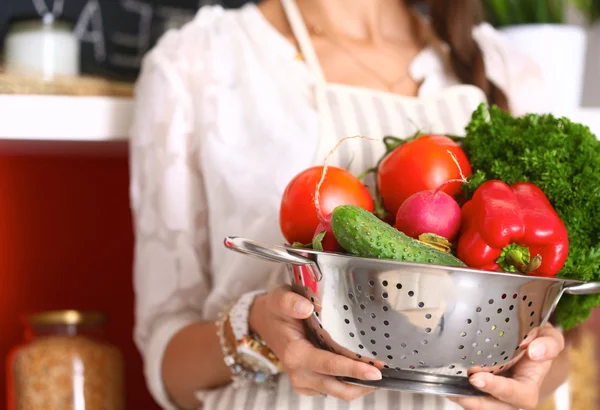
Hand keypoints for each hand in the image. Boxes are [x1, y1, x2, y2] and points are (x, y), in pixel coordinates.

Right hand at [249, 285, 379, 400]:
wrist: (264, 323)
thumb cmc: (276, 311)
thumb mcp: (278, 298)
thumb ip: (290, 302)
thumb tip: (306, 306)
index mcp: (295, 354)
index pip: (329, 365)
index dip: (354, 369)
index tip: (375, 371)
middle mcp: (299, 373)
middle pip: (339, 387)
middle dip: (364, 383)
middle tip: (385, 371)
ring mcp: (304, 382)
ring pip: (339, 392)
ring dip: (359, 385)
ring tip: (378, 371)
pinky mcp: (308, 385)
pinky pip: (333, 389)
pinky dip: (348, 383)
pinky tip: (359, 369)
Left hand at [449, 323, 565, 409]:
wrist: (529, 344)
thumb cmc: (538, 342)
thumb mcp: (550, 338)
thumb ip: (549, 344)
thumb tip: (535, 351)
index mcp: (529, 386)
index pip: (515, 394)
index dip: (496, 388)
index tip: (477, 378)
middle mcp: (510, 395)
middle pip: (492, 408)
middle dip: (473, 402)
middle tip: (455, 390)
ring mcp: (494, 394)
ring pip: (478, 406)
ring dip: (462, 398)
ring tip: (446, 388)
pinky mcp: (481, 389)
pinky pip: (469, 395)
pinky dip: (457, 390)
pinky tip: (444, 381)